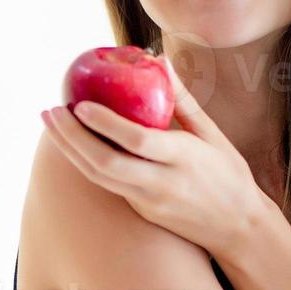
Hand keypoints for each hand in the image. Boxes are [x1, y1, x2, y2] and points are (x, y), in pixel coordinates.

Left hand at [41, 58, 269, 262]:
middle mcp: (163, 183)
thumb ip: (183, 100)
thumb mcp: (213, 134)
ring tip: (51, 123)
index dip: (106, 123)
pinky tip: (72, 142)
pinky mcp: (141, 212)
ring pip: (99, 178)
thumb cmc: (228, 174)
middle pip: (105, 163)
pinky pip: (107, 184)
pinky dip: (85, 162)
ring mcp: (149, 202)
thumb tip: (158, 60)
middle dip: (72, 137)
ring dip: (69, 150)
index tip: (80, 104)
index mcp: (184, 159)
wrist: (239, 229)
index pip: (138, 141)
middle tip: (51, 110)